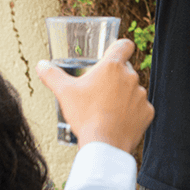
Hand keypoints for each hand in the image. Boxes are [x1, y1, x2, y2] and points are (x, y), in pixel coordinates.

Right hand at [36, 39, 151, 153]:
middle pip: (125, 70)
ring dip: (123, 95)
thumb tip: (41, 65)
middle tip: (99, 90)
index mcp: (112, 66)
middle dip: (114, 78)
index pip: (124, 45)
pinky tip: (118, 120)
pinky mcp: (147, 112)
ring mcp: (141, 95)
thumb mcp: (63, 92)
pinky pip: (140, 108)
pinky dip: (131, 112)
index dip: (119, 47)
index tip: (111, 54)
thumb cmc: (85, 115)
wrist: (104, 144)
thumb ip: (51, 75)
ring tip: (107, 108)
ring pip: (133, 89)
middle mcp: (131, 77)